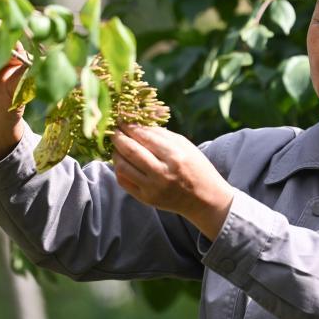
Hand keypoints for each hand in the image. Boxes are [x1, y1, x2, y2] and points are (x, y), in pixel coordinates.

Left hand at [111, 124, 235, 240]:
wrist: (204, 199)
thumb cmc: (196, 167)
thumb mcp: (184, 145)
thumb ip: (161, 133)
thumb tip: (137, 123)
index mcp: (174, 156)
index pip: (144, 136)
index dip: (129, 126)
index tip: (121, 119)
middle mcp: (162, 173)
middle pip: (130, 150)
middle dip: (118, 137)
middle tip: (113, 129)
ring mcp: (152, 188)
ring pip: (122, 166)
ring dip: (115, 152)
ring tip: (117, 145)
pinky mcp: (146, 199)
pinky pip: (123, 181)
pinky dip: (119, 168)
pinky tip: (121, 161)